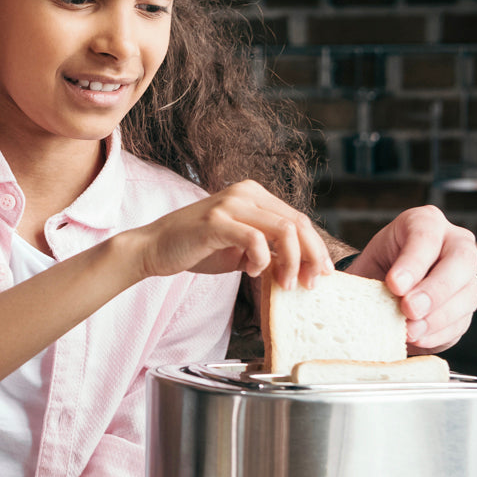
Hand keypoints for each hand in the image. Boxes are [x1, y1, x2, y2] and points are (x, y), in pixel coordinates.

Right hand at [137, 180, 331, 287]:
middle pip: (297, 223)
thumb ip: (268, 248)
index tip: (323, 274)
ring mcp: (230, 204)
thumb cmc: (196, 249)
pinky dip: (261, 261)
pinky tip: (251, 272)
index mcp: (253, 194)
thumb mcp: (240, 248)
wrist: (154, 248)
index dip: (316, 248)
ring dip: (291, 262)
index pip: (298, 219)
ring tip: (286, 284)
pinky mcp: (216, 221)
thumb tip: (302, 265)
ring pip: (283, 230)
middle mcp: (245, 192)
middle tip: (311, 284)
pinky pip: (255, 240)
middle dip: (311, 257)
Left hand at [341, 205, 476, 352]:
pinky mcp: (466, 306)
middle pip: (461, 260)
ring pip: (467, 293)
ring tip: (410, 330)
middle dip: (435, 288)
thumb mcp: (365, 263)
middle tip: (409, 308)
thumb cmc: (374, 269)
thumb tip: (337, 288)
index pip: (426, 236)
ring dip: (438, 316)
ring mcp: (467, 275)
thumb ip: (362, 274)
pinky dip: (440, 332)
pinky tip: (419, 338)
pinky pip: (462, 321)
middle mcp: (454, 243)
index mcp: (425, 223)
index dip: (413, 262)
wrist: (381, 288)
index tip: (395, 284)